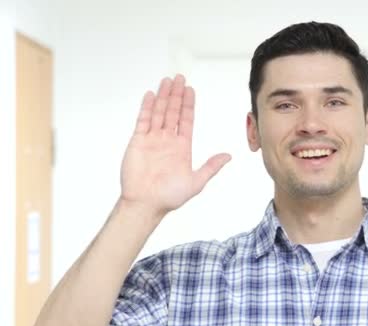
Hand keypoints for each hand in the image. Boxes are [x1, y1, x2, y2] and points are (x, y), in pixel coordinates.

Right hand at [119, 75, 230, 215]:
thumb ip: (211, 166)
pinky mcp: (138, 142)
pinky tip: (151, 95)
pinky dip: (147, 108)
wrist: (146, 204)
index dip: (188, 104)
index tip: (190, 90)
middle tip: (180, 78)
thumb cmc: (169, 197)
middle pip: (173, 112)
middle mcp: (167, 140)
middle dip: (177, 95)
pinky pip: (143, 121)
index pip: (186, 120)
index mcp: (182, 147)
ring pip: (159, 112)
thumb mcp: (197, 181)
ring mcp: (152, 140)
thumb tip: (228, 156)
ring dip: (163, 97)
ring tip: (167, 81)